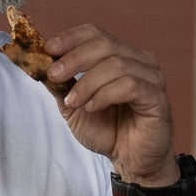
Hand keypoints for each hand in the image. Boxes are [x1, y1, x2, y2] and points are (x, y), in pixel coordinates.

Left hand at [47, 24, 176, 183]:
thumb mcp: (74, 106)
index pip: (96, 34)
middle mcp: (140, 61)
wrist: (130, 161)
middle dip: (74, 59)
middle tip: (54, 75)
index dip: (71, 38)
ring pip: (116, 65)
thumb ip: (60, 85)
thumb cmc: (108, 131)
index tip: (48, 48)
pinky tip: (94, 108)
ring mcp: (152, 78)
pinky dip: (105, 95)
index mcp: (121, 56)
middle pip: (105, 44)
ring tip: (74, 102)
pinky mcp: (158, 97)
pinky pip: (130, 85)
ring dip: (88, 83)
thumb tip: (37, 64)